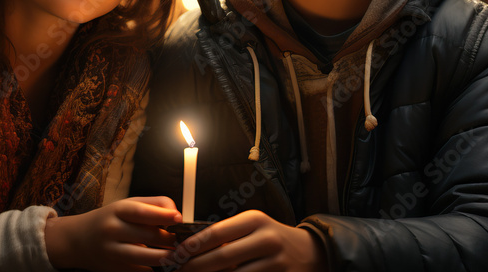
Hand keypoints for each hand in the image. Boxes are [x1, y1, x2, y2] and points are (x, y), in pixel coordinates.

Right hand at [45, 196, 181, 271]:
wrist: (78, 240)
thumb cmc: (110, 219)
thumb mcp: (126, 205)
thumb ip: (153, 205)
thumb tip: (176, 215)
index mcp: (117, 210)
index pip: (142, 212)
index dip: (163, 215)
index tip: (179, 218)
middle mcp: (112, 230)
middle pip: (148, 235)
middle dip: (169, 238)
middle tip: (179, 239)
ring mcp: (112, 252)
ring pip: (146, 257)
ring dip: (166, 257)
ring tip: (176, 254)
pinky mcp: (114, 269)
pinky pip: (140, 271)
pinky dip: (153, 269)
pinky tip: (160, 265)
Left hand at [169, 210, 327, 271]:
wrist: (312, 252)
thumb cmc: (272, 238)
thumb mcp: (253, 227)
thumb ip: (227, 235)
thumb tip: (190, 247)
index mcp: (255, 220)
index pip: (216, 232)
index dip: (193, 245)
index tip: (175, 253)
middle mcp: (266, 239)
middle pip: (222, 257)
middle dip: (195, 266)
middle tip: (178, 270)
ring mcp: (275, 262)